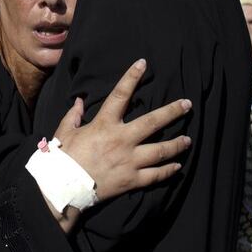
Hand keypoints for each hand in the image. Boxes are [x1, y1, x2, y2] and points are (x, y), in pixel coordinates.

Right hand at [56, 59, 192, 202]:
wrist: (64, 187)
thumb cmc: (63, 158)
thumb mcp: (65, 132)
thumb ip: (73, 115)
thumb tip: (78, 101)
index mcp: (105, 124)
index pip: (120, 95)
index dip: (131, 77)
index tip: (142, 64)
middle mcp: (122, 140)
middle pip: (153, 122)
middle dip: (173, 111)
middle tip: (187, 105)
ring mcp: (129, 161)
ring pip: (161, 150)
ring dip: (177, 144)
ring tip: (188, 139)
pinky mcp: (131, 180)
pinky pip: (156, 175)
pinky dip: (168, 171)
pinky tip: (177, 166)